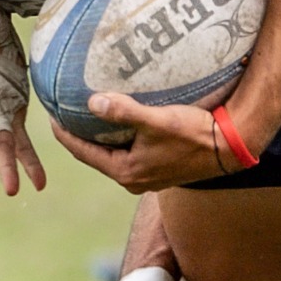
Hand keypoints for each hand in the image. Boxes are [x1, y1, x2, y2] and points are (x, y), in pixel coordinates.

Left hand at [50, 91, 250, 193]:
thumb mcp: (157, 121)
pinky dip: (119, 136)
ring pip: (113, 153)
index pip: (83, 153)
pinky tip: (121, 119)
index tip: (50, 116)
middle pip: (95, 155)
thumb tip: (92, 102)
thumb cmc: (195, 133)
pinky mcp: (160, 168)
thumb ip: (124, 112)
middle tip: (63, 112)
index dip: (64, 135)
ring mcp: (148, 175)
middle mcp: (134, 178)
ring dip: (100, 136)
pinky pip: (130, 151)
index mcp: (127, 172)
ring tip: (86, 114)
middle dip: (78, 135)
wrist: (231, 147)